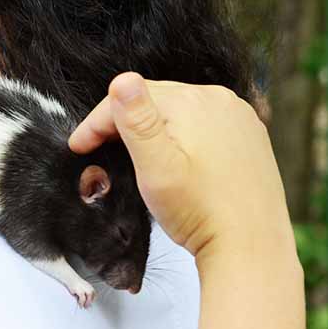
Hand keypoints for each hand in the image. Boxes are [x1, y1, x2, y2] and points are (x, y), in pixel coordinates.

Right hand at [70, 73, 305, 328]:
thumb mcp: (156, 169)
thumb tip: (122, 79)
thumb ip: (137, 122)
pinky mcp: (248, 134)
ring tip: (128, 153)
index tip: (77, 146)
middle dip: (122, 121)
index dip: (97, 121)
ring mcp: (237, 116)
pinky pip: (203, 122)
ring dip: (152, 127)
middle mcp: (219, 99)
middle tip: (97, 149)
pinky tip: (172, 156)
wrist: (250, 249)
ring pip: (178, 110)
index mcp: (193, 102)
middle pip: (154, 100)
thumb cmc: (199, 213)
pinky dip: (182, 133)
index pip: (130, 98)